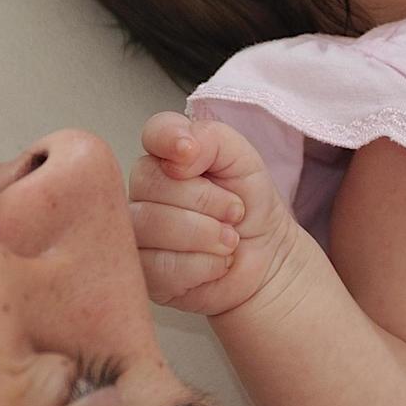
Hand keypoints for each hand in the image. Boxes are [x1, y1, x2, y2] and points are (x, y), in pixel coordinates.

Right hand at [129, 111, 299, 317]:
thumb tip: (181, 148)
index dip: (169, 140)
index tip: (190, 155)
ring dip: (206, 235)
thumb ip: (212, 138)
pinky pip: (160, 265)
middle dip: (206, 201)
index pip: (153, 133)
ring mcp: (138, 232)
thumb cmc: (251, 207)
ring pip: (152, 225)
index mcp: (167, 156)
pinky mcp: (143, 272)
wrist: (267, 259)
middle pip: (151, 183)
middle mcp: (144, 191)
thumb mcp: (243, 160)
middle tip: (233, 213)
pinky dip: (202, 266)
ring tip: (228, 240)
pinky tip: (214, 263)